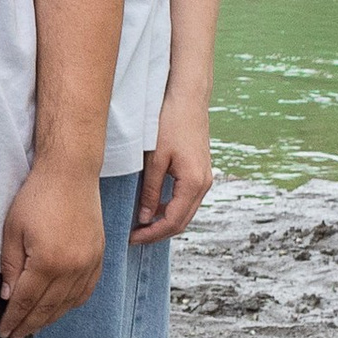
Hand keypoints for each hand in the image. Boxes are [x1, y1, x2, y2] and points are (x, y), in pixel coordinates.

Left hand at [0, 151, 105, 337]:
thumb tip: (8, 297)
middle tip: (15, 336)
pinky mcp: (98, 257)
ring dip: (50, 318)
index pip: (26, 301)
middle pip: (47, 308)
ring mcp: (89, 264)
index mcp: (47, 262)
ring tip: (34, 326)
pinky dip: (71, 304)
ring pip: (68, 303)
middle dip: (29, 325)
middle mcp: (72, 268)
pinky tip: (60, 309)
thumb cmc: (38, 196)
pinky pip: (86, 290)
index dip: (13, 319)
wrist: (71, 174)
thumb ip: (11, 267)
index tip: (4, 331)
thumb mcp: (12, 230)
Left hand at [134, 86, 214, 242]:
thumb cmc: (170, 123)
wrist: (188, 98)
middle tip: (134, 237)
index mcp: (194, 183)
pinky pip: (187, 199)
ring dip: (165, 221)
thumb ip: (150, 190)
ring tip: (141, 225)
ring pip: (185, 211)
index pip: (173, 221)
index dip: (151, 234)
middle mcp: (204, 184)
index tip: (132, 238)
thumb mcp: (155, 159)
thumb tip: (145, 218)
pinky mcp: (201, 172)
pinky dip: (171, 208)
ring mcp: (205, 178)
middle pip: (182, 221)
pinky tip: (153, 207)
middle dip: (158, 232)